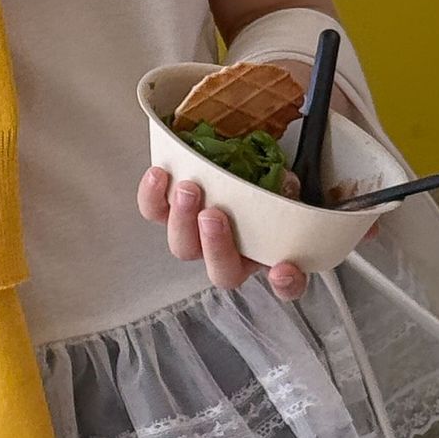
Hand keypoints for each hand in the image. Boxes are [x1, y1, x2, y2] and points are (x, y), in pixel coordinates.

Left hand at [137, 165, 308, 300]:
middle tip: (214, 216)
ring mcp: (195, 236)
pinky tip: (159, 175)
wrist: (226, 154)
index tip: (282, 270)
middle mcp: (228, 252)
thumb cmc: (254, 176)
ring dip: (183, 221)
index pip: (284, 283)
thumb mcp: (280, 181)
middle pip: (222, 271)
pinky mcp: (167, 212)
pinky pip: (155, 212)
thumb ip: (285, 188)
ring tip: (187, 190)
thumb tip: (283, 184)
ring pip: (184, 246)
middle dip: (216, 246)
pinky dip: (153, 196)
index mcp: (264, 251)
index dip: (286, 283)